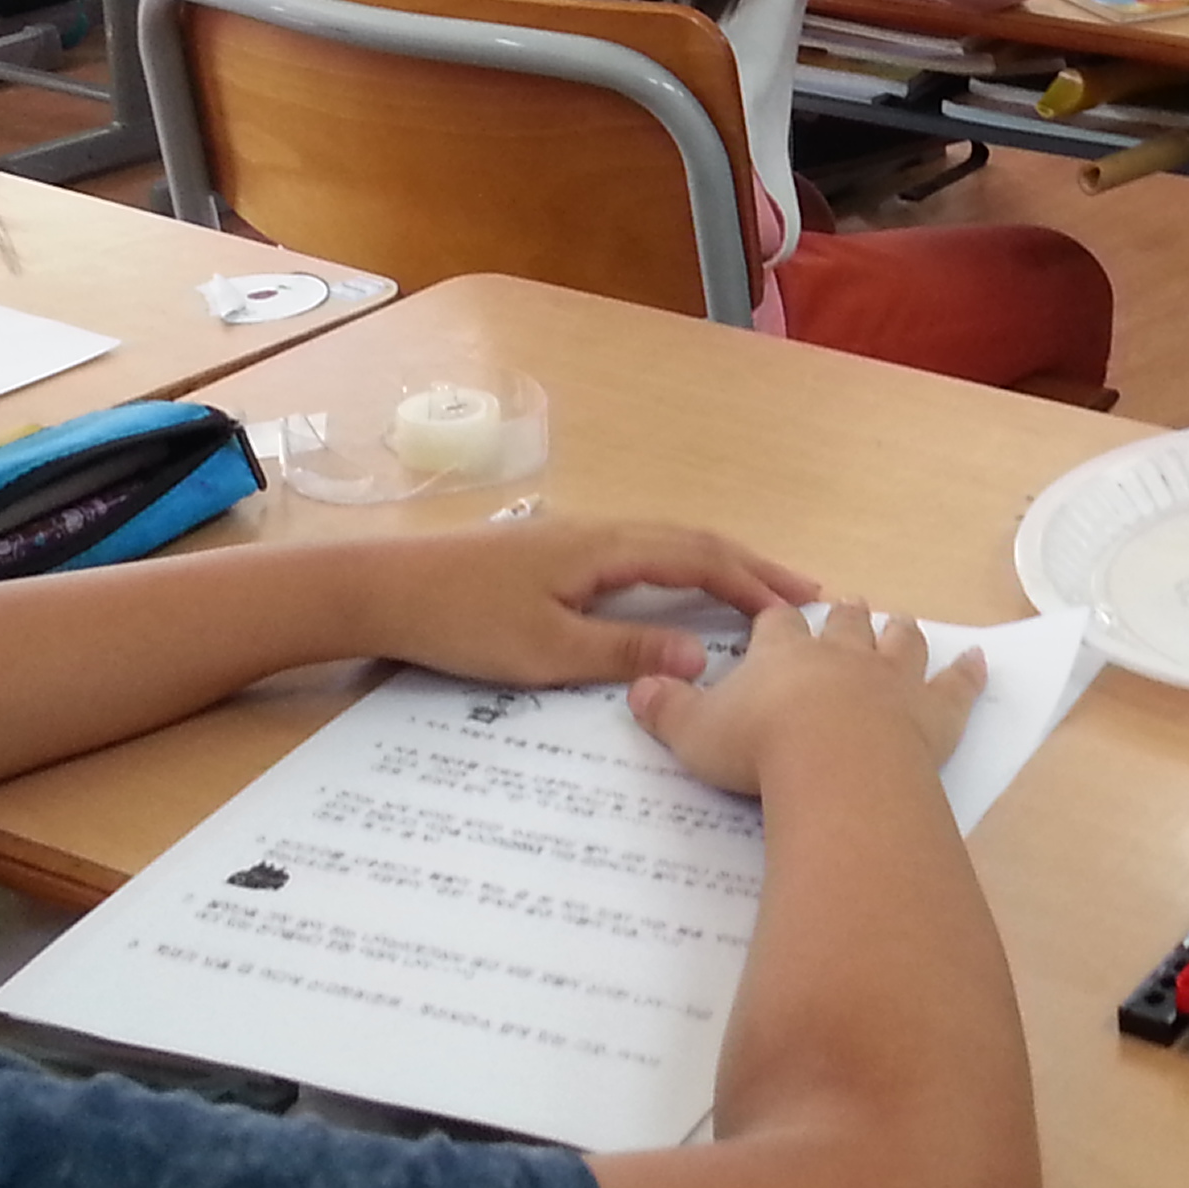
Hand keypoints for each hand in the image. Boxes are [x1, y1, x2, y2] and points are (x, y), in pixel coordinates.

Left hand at [353, 517, 816, 688]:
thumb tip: (701, 656)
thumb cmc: (463, 622)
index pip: (699, 558)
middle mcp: (600, 531)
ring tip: (760, 592)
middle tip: (804, 593)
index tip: (799, 608)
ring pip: (668, 543)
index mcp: (606, 548)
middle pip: (693, 540)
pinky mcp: (556, 553)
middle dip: (751, 566)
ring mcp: (577, 538)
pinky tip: (683, 590)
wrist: (383, 588)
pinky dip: (682, 567)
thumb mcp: (546, 651)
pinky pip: (642, 552)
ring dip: (719, 565)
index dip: (752, 582)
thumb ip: (625, 654)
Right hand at [630, 599, 984, 797]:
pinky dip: (969, 674)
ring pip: (900, 644)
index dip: (777, 621)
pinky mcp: (933, 713)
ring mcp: (892, 680)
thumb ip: (666, 709)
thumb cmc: (759, 749)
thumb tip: (638, 688)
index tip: (777, 616)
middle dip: (845, 616)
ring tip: (901, 622)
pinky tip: (980, 662)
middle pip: (846, 624)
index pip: (777, 626)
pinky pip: (956, 687)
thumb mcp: (694, 732)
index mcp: (784, 654)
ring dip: (900, 634)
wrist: (834, 764)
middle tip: (848, 606)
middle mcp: (841, 655)